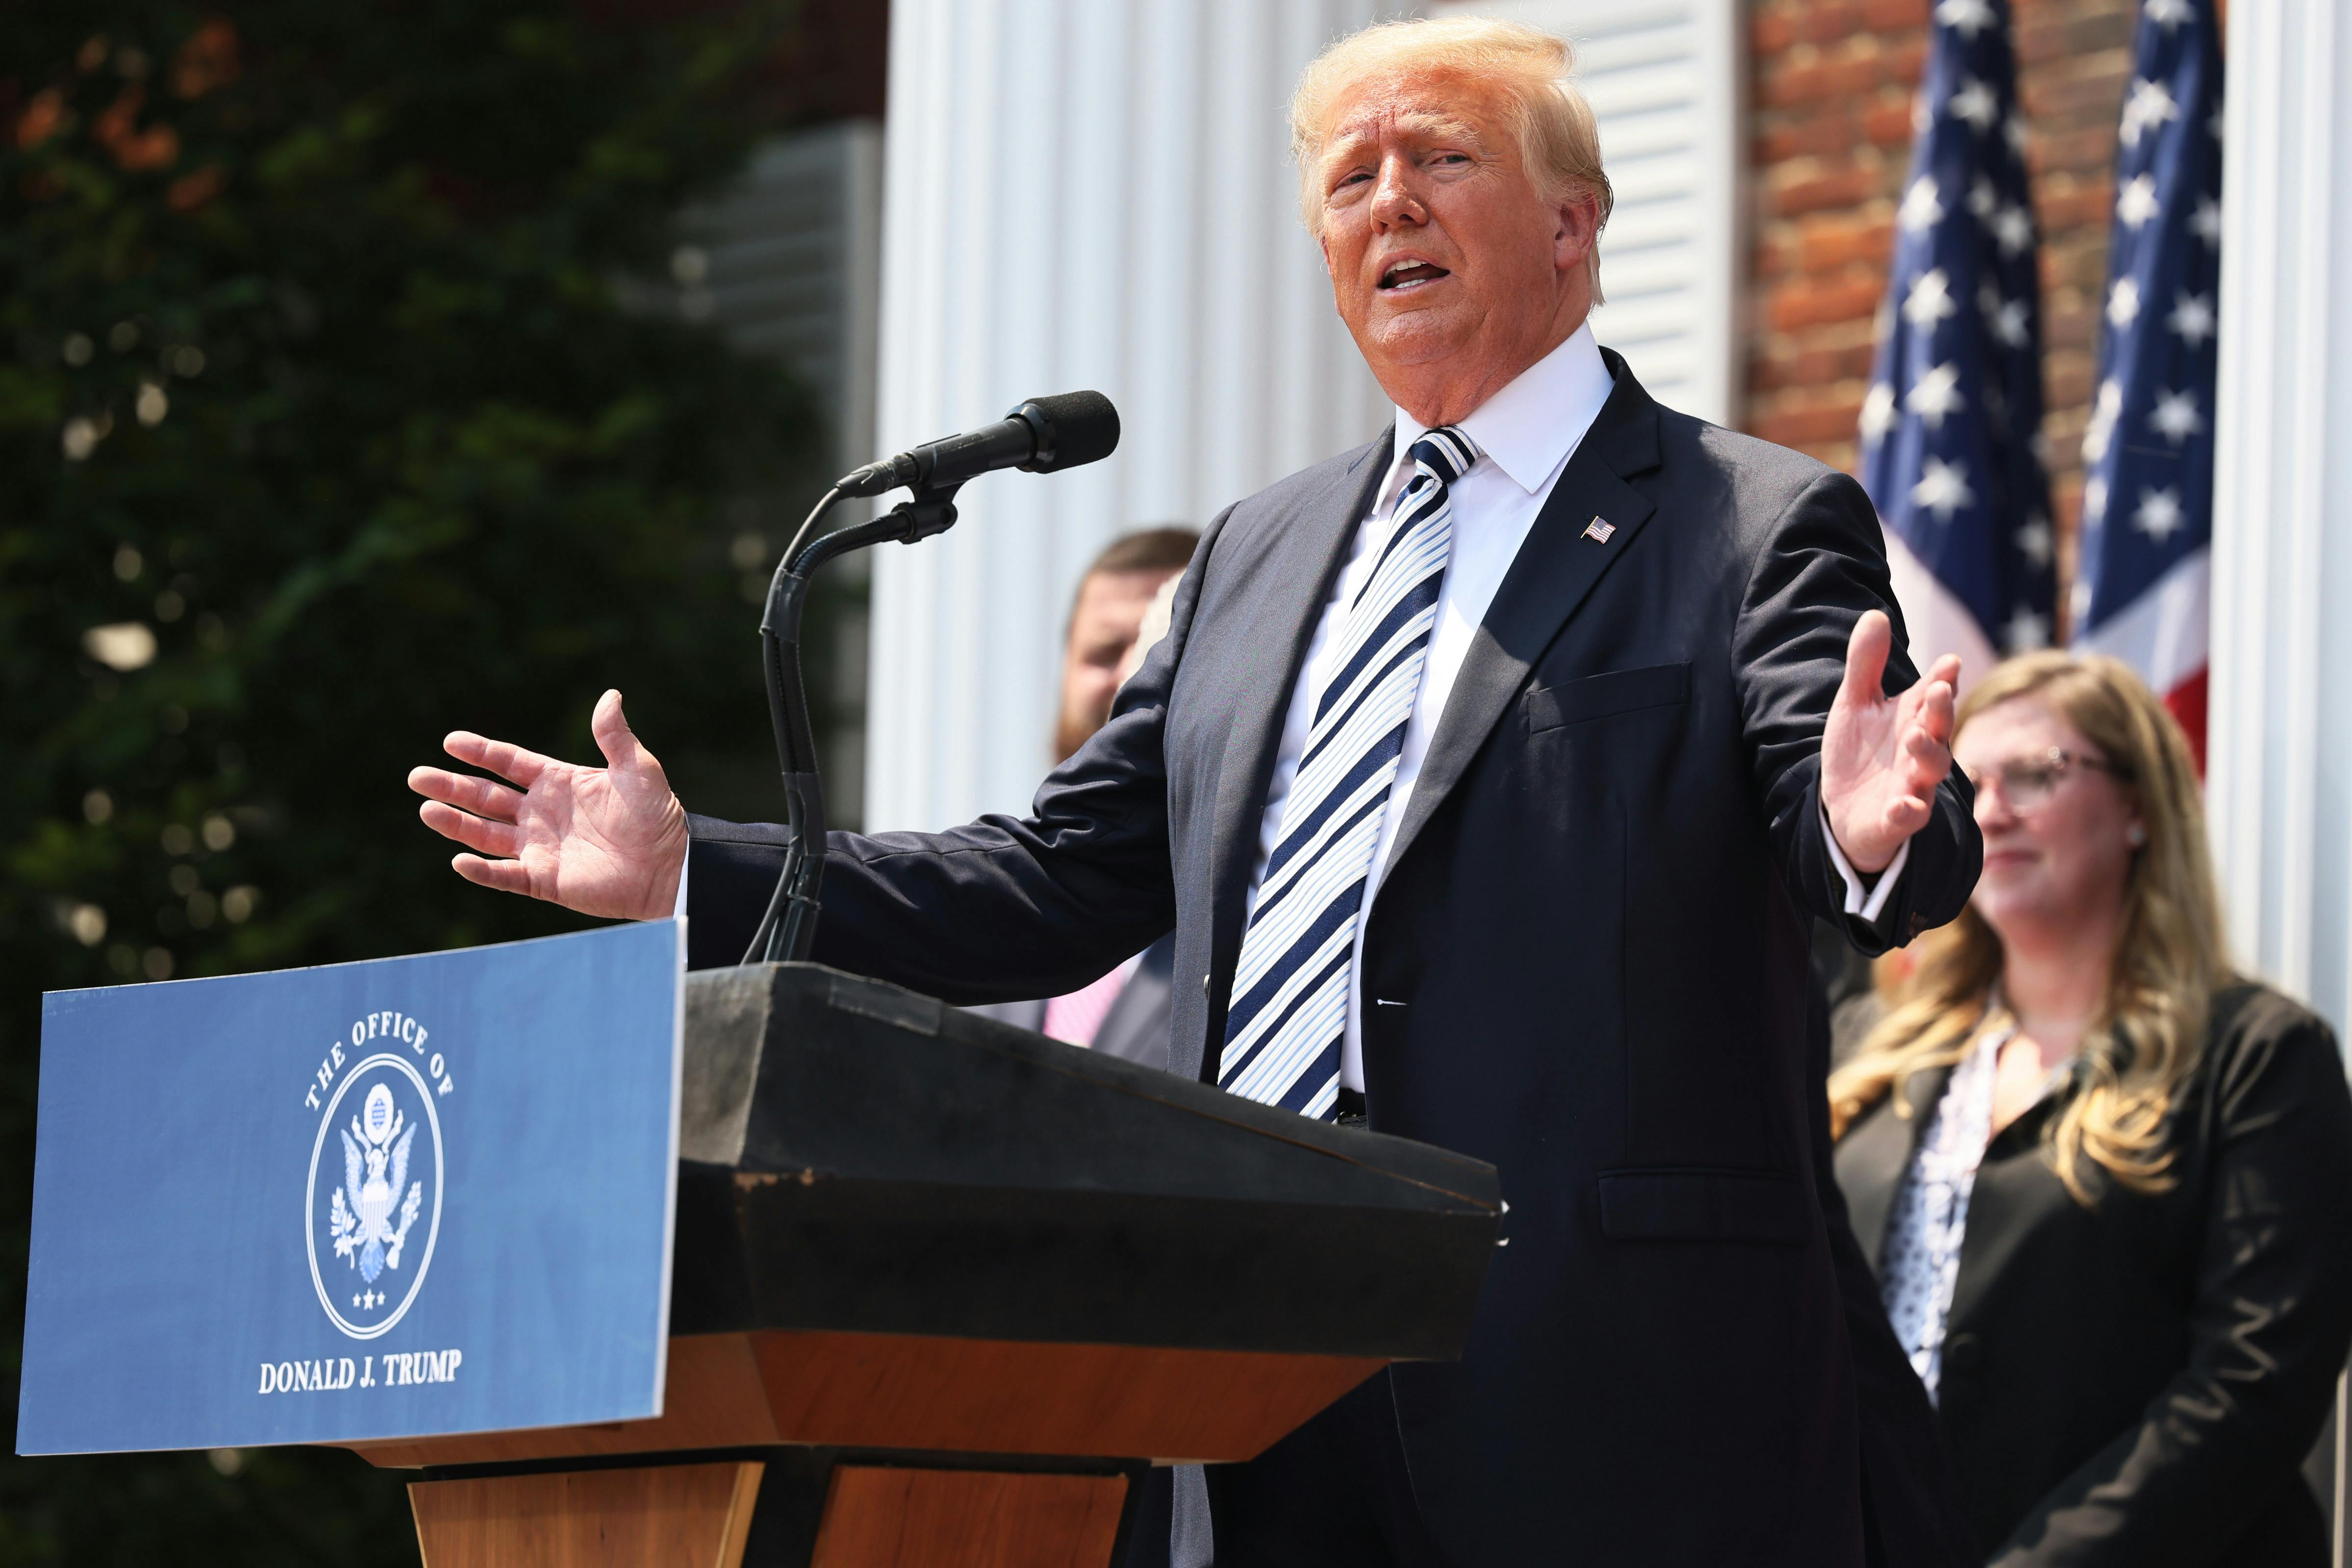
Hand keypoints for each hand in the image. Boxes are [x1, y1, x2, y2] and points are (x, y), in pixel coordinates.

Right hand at [408, 690, 688, 920]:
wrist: (672, 866)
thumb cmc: (658, 816)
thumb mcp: (638, 769)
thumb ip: (615, 736)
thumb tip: (610, 695)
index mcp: (559, 782)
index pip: (509, 763)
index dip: (481, 752)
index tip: (450, 741)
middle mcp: (542, 814)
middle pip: (487, 797)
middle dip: (453, 786)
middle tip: (417, 776)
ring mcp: (541, 848)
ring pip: (487, 835)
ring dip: (457, 823)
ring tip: (427, 810)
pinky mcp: (546, 881)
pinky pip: (507, 876)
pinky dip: (483, 871)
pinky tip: (459, 860)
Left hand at [1821, 611, 1958, 874]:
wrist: (1844, 808)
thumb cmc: (1859, 752)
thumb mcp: (1854, 704)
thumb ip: (1865, 664)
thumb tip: (1875, 614)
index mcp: (1912, 718)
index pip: (1932, 695)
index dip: (1942, 679)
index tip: (1949, 662)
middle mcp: (1920, 750)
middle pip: (1938, 728)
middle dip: (1939, 710)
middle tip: (1936, 690)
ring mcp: (1913, 785)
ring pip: (1931, 770)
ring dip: (1927, 754)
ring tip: (1914, 737)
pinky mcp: (1898, 818)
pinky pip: (1909, 816)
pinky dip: (1907, 811)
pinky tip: (1902, 805)